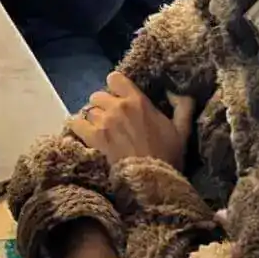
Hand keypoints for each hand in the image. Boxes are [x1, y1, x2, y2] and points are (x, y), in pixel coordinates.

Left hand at [70, 79, 194, 168]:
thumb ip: (182, 106)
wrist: (152, 179)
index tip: (119, 97)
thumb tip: (177, 91)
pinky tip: (86, 135)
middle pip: (98, 96)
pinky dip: (79, 127)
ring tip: (100, 130)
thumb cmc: (168, 155)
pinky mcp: (93, 137)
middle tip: (111, 119)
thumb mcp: (182, 129)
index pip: (115, 78)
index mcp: (138, 100)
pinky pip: (76, 123)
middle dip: (103, 106)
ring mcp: (104, 121)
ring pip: (88, 110)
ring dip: (93, 119)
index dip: (115, 87)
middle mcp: (118, 107)